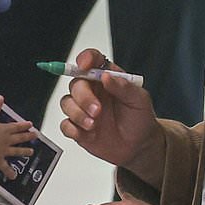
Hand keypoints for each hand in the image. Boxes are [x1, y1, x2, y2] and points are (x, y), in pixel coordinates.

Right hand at [0, 95, 36, 179]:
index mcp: (3, 130)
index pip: (16, 126)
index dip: (24, 125)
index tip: (30, 124)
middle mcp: (6, 140)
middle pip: (19, 138)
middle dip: (28, 136)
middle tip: (35, 136)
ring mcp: (3, 151)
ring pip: (16, 151)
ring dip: (24, 151)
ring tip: (30, 152)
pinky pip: (5, 167)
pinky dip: (10, 172)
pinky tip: (14, 176)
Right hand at [58, 49, 158, 167]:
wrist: (138, 146)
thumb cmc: (139, 118)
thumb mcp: (139, 100)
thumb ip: (124, 87)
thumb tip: (107, 76)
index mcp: (106, 78)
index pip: (92, 60)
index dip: (86, 58)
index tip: (85, 65)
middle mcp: (92, 90)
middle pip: (76, 83)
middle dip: (84, 97)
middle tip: (97, 110)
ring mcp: (83, 108)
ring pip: (67, 102)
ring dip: (77, 113)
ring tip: (93, 125)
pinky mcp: (78, 127)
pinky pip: (65, 124)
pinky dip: (71, 128)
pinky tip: (84, 133)